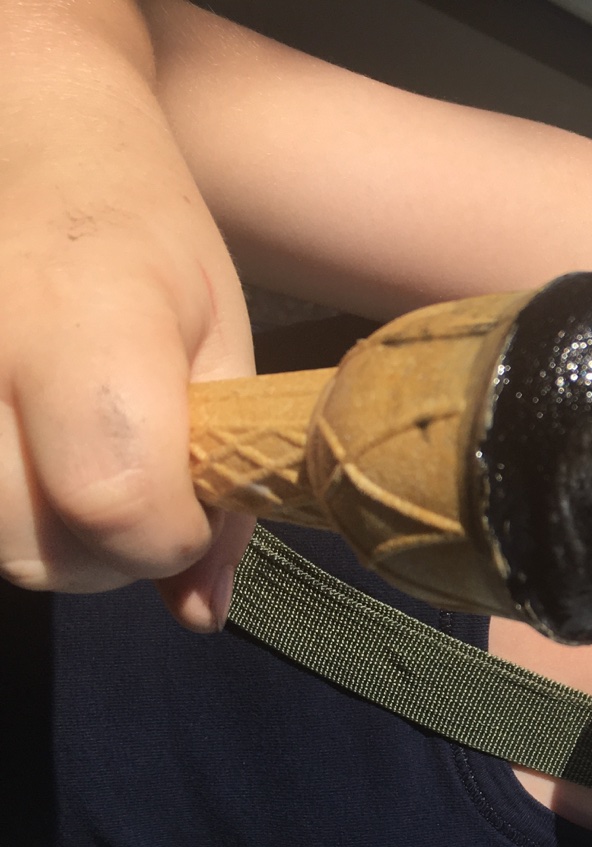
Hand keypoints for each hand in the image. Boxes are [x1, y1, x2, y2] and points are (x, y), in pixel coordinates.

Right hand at [0, 1, 255, 629]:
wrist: (32, 139)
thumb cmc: (146, 237)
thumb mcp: (222, 344)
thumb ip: (220, 481)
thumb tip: (198, 613)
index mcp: (87, 317)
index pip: (117, 501)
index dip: (167, 535)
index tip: (190, 501)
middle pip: (32, 545)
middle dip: (104, 552)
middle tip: (134, 491)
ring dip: (45, 539)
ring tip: (77, 465)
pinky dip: (3, 507)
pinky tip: (29, 452)